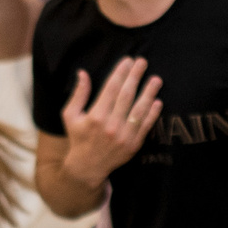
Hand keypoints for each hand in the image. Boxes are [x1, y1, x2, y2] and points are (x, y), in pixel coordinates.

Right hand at [60, 57, 162, 188]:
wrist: (87, 167)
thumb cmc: (78, 138)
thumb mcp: (70, 115)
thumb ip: (78, 94)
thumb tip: (82, 73)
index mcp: (95, 116)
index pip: (110, 89)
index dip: (120, 73)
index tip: (127, 60)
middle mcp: (111, 126)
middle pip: (126, 96)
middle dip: (135, 76)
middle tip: (142, 61)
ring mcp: (124, 136)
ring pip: (139, 110)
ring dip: (149, 93)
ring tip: (156, 79)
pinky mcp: (133, 145)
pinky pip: (145, 126)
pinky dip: (152, 113)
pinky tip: (157, 101)